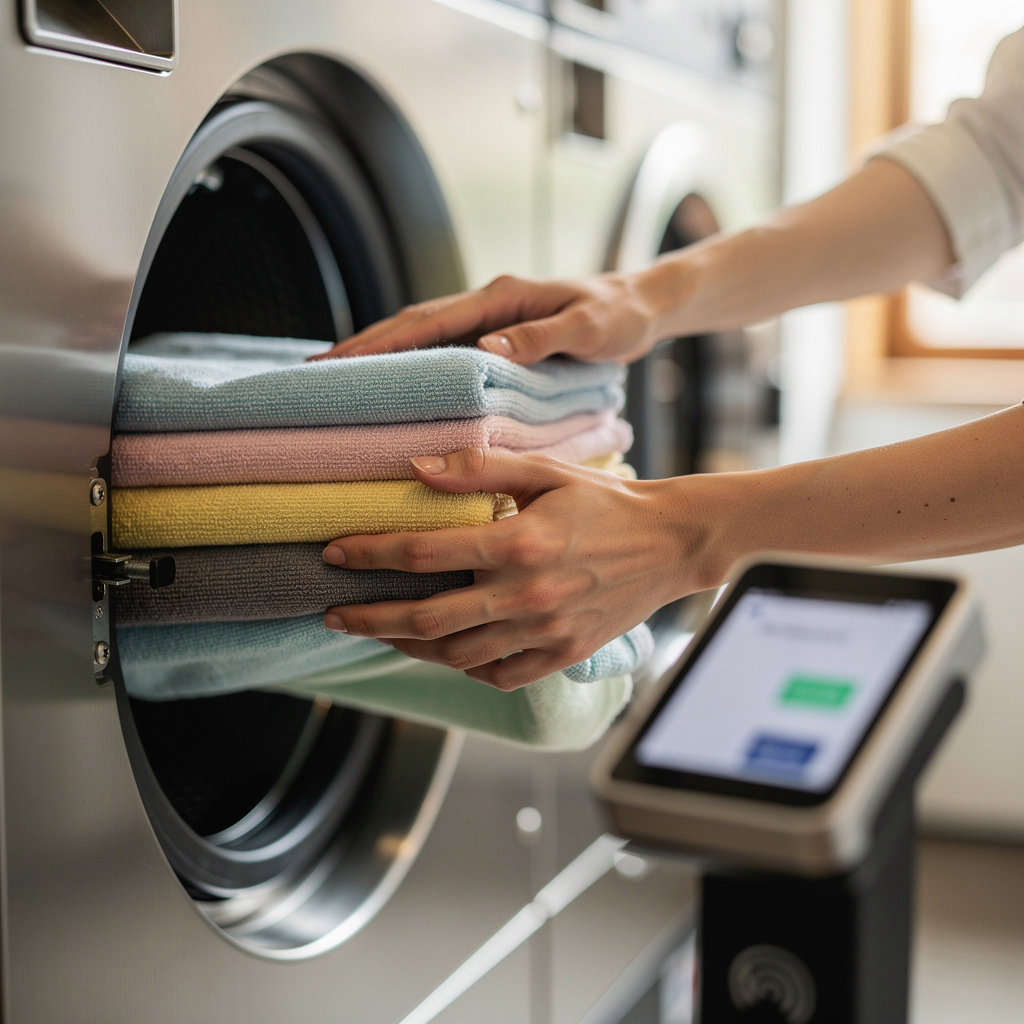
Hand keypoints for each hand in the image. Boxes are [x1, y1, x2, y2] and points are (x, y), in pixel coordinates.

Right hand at [310, 271, 666, 365]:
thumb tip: (485, 351)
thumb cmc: (619, 315)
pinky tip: (396, 381)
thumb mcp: (589, 327)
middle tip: (317, 370)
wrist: (643, 304)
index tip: (338, 361)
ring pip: (423, 334)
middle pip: (412, 323)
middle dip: (364, 345)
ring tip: (339, 377)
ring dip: (382, 353)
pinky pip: (445, 347)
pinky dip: (413, 361)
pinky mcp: (499, 333)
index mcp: (500, 297)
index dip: (382, 342)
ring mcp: (490, 317)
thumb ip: (541, 337)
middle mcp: (488, 303)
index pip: (428, 321)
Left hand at [321, 449, 696, 688]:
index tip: (335, 552)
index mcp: (519, 542)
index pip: (423, 553)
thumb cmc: (605, 502)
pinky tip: (445, 651)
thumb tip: (416, 467)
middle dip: (370, 618)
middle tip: (335, 614)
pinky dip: (463, 666)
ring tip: (379, 632)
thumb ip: (480, 468)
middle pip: (427, 619)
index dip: (370, 553)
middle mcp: (527, 593)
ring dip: (407, 646)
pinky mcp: (563, 654)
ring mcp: (546, 631)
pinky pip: (499, 674)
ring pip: (456, 654)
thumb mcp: (546, 471)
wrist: (670, 543)